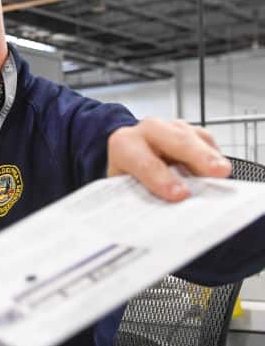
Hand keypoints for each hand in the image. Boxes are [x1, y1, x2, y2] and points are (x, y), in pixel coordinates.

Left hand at [107, 119, 231, 201]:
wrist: (129, 152)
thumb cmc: (127, 174)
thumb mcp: (123, 186)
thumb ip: (138, 196)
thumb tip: (159, 218)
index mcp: (124, 144)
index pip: (144, 162)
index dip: (161, 179)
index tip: (179, 195)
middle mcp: (148, 131)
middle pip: (175, 141)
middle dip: (196, 157)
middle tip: (216, 173)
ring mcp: (171, 127)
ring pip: (193, 137)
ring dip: (210, 156)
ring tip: (224, 172)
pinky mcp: (190, 130)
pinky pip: (205, 139)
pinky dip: (214, 155)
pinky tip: (219, 171)